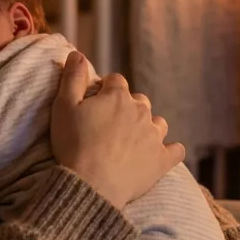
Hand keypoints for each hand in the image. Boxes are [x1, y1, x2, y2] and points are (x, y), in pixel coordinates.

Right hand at [51, 52, 183, 210]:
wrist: (91, 186)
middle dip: (127, 107)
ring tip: (132, 139)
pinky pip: (176, 150)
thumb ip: (72, 78)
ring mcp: (154, 136)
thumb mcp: (63, 107)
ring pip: (158, 122)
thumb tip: (77, 53)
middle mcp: (141, 111)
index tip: (94, 103)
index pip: (116, 81)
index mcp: (118, 96)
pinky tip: (161, 154)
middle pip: (139, 100)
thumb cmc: (73, 145)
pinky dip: (170, 151)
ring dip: (148, 126)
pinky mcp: (162, 160)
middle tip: (109, 125)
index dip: (105, 90)